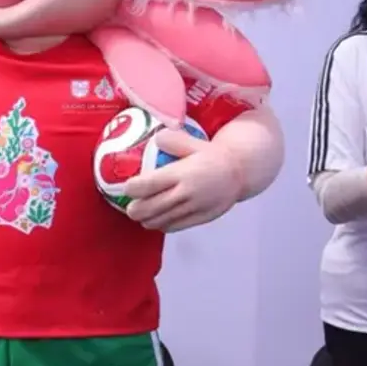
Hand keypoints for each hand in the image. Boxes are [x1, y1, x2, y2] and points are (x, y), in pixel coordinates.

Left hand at [123, 129, 244, 232]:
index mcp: (182, 173)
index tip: (125, 187)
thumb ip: (173, 140)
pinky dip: (163, 225)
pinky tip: (157, 221)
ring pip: (162, 220)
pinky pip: (176, 226)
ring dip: (147, 220)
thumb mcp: (194, 143)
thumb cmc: (213, 156)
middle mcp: (187, 192)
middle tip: (129, 208)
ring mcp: (194, 207)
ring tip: (140, 216)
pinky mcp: (201, 218)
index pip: (149, 184)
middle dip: (135, 210)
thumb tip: (155, 138)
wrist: (241, 172)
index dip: (132, 188)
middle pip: (151, 207)